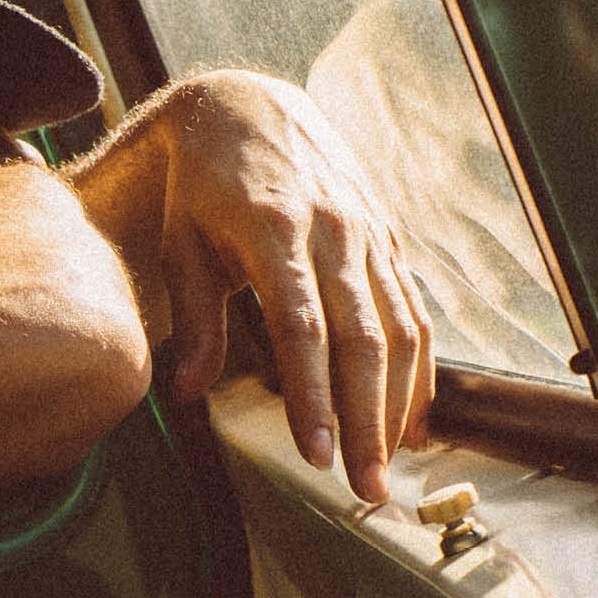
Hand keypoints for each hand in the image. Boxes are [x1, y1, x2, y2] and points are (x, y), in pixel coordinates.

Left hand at [74, 71, 432, 501]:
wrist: (245, 107)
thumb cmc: (200, 188)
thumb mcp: (180, 244)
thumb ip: (195, 319)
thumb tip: (187, 394)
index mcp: (277, 231)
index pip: (302, 329)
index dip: (314, 397)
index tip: (316, 456)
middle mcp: (336, 232)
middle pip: (363, 340)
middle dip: (367, 422)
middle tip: (366, 490)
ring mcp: (369, 236)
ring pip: (400, 330)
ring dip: (398, 407)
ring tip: (388, 471)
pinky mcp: (387, 241)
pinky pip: (412, 313)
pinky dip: (418, 372)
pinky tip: (412, 425)